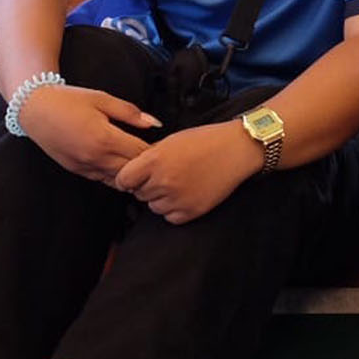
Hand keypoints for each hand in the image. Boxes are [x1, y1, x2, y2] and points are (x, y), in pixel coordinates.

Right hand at [17, 82, 159, 183]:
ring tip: (138, 161)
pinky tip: (118, 163)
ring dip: (130, 173)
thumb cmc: (69, 100)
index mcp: (104, 138)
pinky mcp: (77, 171)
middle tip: (155, 156)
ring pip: (118, 180)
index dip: (155, 151)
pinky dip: (114, 174)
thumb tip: (155, 123)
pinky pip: (102, 179)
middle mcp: (95, 157)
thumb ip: (130, 113)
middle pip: (132, 171)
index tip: (162, 145)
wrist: (35, 109)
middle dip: (145, 165)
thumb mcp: (102, 99)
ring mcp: (85, 167)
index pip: (141, 154)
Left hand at [112, 121, 259, 224]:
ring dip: (160, 198)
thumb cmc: (205, 140)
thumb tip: (134, 170)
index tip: (133, 177)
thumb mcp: (171, 140)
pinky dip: (174, 209)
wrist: (235, 149)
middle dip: (146, 186)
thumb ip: (150, 157)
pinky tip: (185, 193)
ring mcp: (177, 198)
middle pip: (139, 194)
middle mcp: (163, 181)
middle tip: (164, 176)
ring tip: (177, 183)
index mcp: (155, 160)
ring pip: (153, 207)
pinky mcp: (191, 211)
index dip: (128, 178)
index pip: (124, 180)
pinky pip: (170, 217)